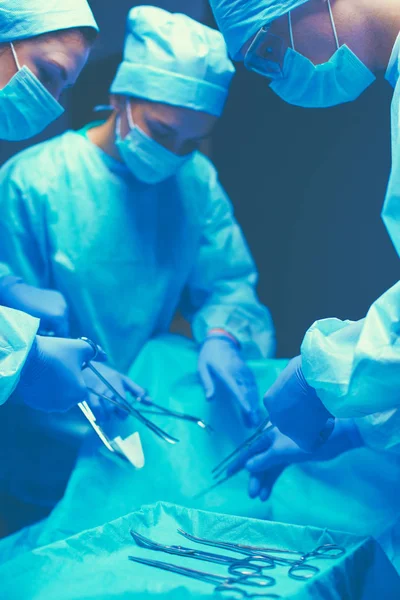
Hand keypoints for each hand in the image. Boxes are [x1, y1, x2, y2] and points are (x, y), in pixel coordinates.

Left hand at [0, 276, 68, 336]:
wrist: (17, 294)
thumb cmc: (24, 314)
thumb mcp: (36, 329)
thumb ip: (47, 335)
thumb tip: (52, 339)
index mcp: (59, 318)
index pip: (64, 334)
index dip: (57, 339)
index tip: (51, 341)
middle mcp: (63, 309)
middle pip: (64, 324)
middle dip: (57, 329)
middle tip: (47, 332)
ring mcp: (62, 301)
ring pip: (63, 316)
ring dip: (57, 320)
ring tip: (46, 322)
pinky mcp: (59, 295)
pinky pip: (60, 308)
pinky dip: (55, 311)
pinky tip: (46, 312)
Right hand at [15, 336, 103, 411]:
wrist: (25, 357)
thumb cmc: (56, 352)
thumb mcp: (80, 347)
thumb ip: (96, 352)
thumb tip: (105, 356)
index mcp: (79, 394)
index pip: (82, 387)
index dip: (75, 374)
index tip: (66, 364)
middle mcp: (65, 405)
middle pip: (69, 393)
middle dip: (65, 382)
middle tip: (56, 365)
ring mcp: (47, 406)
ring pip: (56, 396)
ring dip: (54, 387)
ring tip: (46, 370)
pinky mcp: (33, 404)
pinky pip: (42, 397)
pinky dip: (41, 389)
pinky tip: (37, 377)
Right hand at [82, 362, 145, 422]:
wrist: (88, 368)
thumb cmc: (109, 376)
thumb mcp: (125, 381)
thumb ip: (137, 391)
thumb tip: (151, 402)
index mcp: (117, 384)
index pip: (122, 399)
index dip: (125, 410)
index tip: (126, 413)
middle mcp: (106, 388)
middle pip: (112, 406)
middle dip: (117, 413)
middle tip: (118, 415)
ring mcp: (95, 392)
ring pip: (101, 409)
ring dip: (106, 416)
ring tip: (108, 417)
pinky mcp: (86, 395)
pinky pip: (92, 408)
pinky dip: (97, 415)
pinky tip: (99, 417)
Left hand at [198, 333, 260, 426]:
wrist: (221, 340)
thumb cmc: (208, 356)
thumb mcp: (202, 367)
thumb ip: (207, 383)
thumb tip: (210, 399)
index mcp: (225, 372)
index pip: (235, 388)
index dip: (242, 400)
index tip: (248, 411)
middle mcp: (237, 372)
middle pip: (246, 392)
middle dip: (251, 408)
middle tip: (253, 424)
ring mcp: (244, 372)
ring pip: (252, 390)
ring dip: (254, 405)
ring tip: (254, 420)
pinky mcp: (247, 372)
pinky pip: (253, 386)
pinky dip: (255, 397)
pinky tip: (256, 407)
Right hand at [228, 420, 362, 501]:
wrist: (334, 435)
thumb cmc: (307, 438)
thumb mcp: (283, 451)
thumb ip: (265, 459)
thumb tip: (247, 467)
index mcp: (268, 434)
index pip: (249, 450)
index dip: (238, 462)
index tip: (227, 474)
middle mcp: (273, 440)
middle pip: (259, 460)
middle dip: (255, 477)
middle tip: (251, 494)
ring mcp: (283, 447)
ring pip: (269, 466)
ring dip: (264, 480)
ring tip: (260, 497)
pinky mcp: (293, 454)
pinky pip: (278, 467)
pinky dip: (273, 478)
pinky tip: (269, 491)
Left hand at [263, 356, 333, 450]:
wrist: (315, 379)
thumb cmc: (307, 369)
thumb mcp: (294, 371)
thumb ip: (292, 380)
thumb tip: (298, 378)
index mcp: (270, 401)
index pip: (284, 409)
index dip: (298, 405)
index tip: (309, 398)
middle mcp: (275, 418)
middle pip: (292, 422)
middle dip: (305, 416)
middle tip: (319, 405)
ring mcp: (288, 430)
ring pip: (304, 432)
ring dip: (316, 424)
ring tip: (326, 409)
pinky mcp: (303, 441)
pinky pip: (314, 442)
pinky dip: (324, 433)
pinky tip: (330, 419)